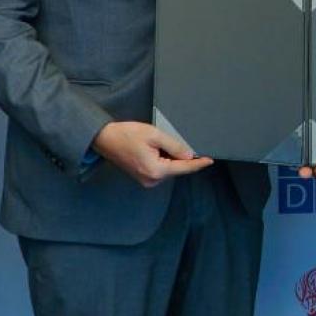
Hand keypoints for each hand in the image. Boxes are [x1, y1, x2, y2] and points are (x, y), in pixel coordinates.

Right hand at [92, 121, 212, 188]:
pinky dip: (165, 160)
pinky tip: (158, 148)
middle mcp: (152, 180)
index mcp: (155, 170)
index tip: (210, 160)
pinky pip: (161, 169)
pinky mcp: (143, 177)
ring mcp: (146, 180)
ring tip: (159, 143)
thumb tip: (189, 155)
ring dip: (172, 158)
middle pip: (176, 169)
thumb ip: (174, 146)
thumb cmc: (128, 134)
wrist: (105, 139)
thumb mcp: (154, 135)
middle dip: (182, 157)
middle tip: (175, 141)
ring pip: (169, 169)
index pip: (183, 168)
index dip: (198, 164)